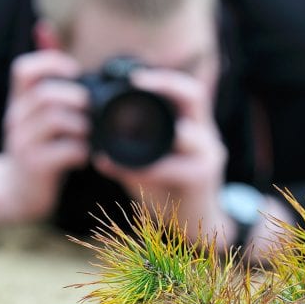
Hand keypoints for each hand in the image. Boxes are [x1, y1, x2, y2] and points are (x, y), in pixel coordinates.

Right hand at [1, 50, 89, 220]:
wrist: (17, 191)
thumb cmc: (38, 145)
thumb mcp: (36, 109)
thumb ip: (44, 73)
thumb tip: (44, 27)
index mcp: (19, 100)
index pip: (24, 69)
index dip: (51, 63)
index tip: (75, 72)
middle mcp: (16, 118)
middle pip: (46, 94)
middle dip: (76, 99)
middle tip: (92, 110)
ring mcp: (22, 142)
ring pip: (56, 120)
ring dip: (82, 126)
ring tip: (90, 135)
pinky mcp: (34, 165)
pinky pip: (63, 150)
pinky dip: (81, 151)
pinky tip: (84, 157)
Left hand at [94, 68, 231, 243]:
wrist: (195, 226)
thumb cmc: (172, 192)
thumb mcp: (150, 167)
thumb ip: (130, 156)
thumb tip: (96, 154)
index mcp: (193, 127)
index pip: (188, 90)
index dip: (164, 78)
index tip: (134, 77)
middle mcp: (206, 136)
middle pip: (196, 96)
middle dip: (165, 85)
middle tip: (135, 83)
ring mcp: (208, 156)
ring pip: (187, 133)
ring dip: (153, 133)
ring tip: (123, 135)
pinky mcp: (203, 179)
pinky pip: (175, 167)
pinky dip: (148, 169)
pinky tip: (127, 171)